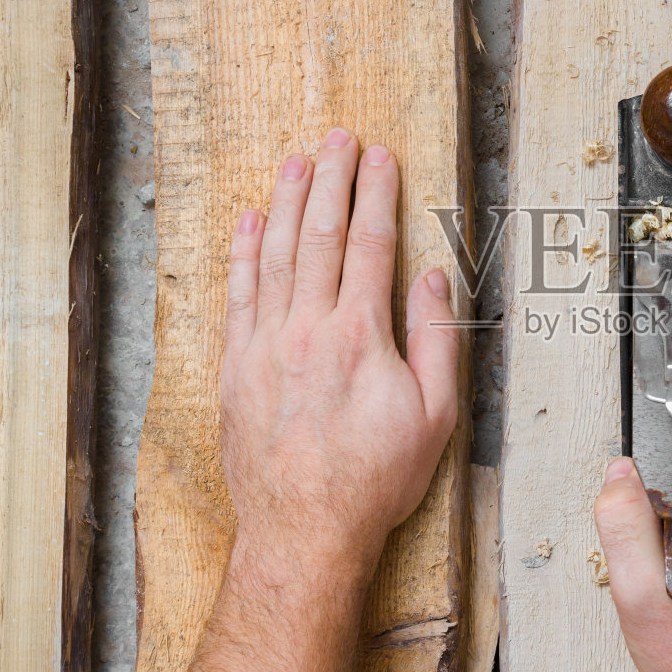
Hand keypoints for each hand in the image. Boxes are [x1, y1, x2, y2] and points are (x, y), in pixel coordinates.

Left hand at [220, 129, 459, 571]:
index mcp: (361, 336)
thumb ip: (436, 338)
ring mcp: (265, 346)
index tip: (380, 159)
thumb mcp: (435, 416)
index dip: (376, 195)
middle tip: (338, 140)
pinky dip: (242, 253)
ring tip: (295, 162)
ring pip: (274, 254)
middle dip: (330, 181)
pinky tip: (249, 221)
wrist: (303, 531)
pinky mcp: (235, 368)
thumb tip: (433, 278)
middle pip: (318, 235)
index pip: (369, 245)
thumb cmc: (375, 479)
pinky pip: (237, 294)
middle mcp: (308, 330)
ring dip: (285, 202)